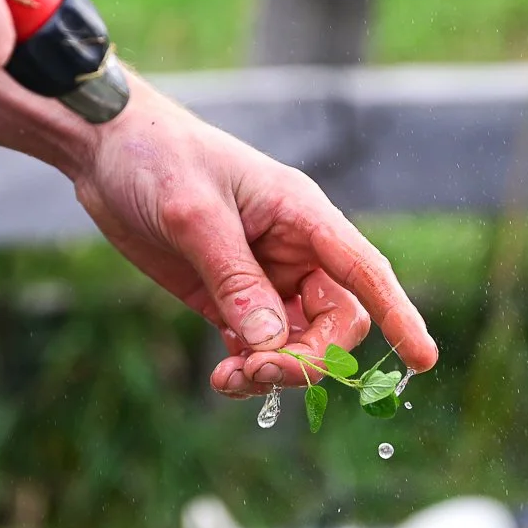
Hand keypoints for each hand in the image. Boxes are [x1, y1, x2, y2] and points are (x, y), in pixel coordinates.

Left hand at [71, 85, 437, 396]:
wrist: (105, 148)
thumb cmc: (157, 158)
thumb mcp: (194, 215)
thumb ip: (234, 279)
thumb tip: (271, 343)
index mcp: (302, 215)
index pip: (365, 270)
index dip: (399, 314)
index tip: (422, 360)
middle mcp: (293, 248)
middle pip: (336, 321)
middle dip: (309, 358)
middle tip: (257, 372)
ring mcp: (262, 275)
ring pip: (297, 342)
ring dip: (276, 370)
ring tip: (229, 380)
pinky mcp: (227, 295)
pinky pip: (258, 344)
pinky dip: (250, 367)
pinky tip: (223, 375)